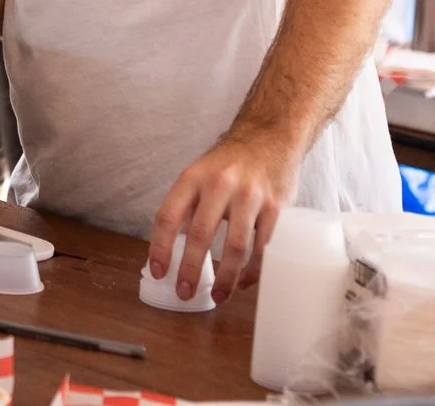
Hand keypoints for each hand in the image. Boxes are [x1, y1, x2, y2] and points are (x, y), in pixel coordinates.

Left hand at [147, 131, 301, 304]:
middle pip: (200, 234)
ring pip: (235, 246)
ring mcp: (250, 195)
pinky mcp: (276, 206)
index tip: (158, 272)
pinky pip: (264, 247)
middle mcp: (220, 184)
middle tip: (185, 292)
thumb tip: (168, 249)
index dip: (160, 247)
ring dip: (225, 278)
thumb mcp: (199, 175)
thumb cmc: (230, 163)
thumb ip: (185, 208)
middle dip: (190, 269)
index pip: (168, 216)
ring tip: (218, 297)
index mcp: (193, 177)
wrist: (270, 137)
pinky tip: (245, 282)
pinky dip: (254, 270)